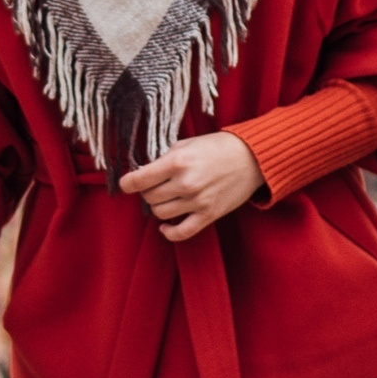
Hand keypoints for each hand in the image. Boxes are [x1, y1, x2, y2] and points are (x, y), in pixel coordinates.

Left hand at [117, 132, 262, 241]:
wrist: (251, 158)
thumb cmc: (217, 147)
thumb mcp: (186, 144)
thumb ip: (165, 158)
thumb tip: (145, 172)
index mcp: (177, 162)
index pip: (140, 179)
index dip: (127, 183)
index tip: (126, 184)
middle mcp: (185, 183)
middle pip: (149, 197)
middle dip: (147, 192)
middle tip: (154, 185)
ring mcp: (197, 201)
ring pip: (160, 213)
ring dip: (158, 206)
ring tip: (165, 198)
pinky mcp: (208, 215)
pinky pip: (181, 232)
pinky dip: (169, 233)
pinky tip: (165, 227)